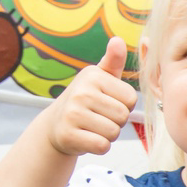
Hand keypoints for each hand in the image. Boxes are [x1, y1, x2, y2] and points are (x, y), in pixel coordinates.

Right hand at [44, 35, 135, 158]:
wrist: (56, 125)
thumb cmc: (86, 100)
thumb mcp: (100, 78)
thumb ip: (113, 61)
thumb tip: (118, 40)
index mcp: (92, 76)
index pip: (131, 98)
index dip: (124, 106)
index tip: (107, 103)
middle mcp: (81, 92)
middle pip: (123, 116)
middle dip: (116, 122)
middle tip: (99, 117)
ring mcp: (72, 114)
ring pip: (113, 132)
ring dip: (108, 135)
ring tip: (92, 127)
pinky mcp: (68, 135)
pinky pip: (102, 146)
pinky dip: (99, 146)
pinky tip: (87, 138)